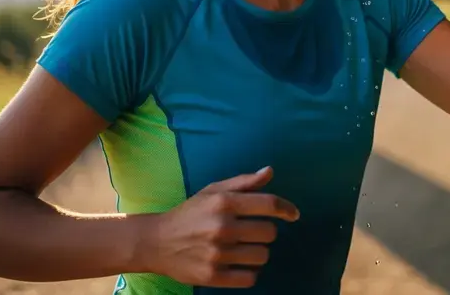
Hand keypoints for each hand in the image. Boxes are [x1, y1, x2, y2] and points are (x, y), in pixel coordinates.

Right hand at [140, 166, 298, 287]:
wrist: (156, 242)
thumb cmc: (190, 213)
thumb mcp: (213, 191)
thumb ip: (243, 182)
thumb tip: (269, 171)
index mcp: (223, 203)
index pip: (268, 204)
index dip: (286, 209)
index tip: (293, 214)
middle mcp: (222, 227)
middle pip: (269, 233)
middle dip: (266, 232)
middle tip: (253, 232)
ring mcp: (217, 253)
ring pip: (262, 256)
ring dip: (258, 252)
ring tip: (244, 248)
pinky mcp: (213, 276)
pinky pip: (250, 278)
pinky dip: (249, 272)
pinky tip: (240, 264)